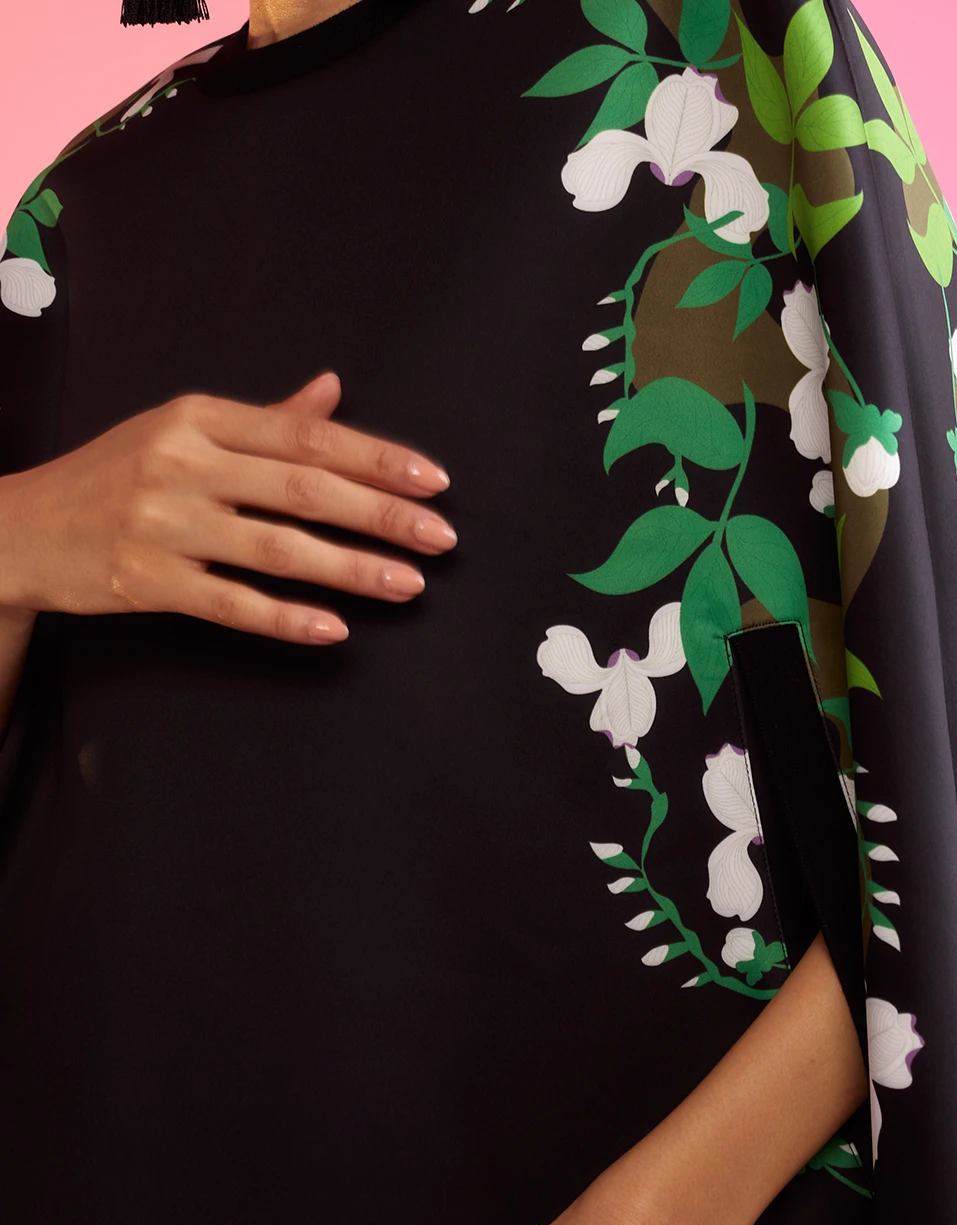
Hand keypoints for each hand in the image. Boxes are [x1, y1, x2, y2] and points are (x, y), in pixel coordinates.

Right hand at [0, 369, 453, 644]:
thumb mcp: (181, 430)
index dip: (375, 457)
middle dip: (382, 514)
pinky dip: (286, 619)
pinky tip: (333, 629)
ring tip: (408, 584)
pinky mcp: (146, 581)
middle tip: (440, 537)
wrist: (19, 528)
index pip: (305, 435)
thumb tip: (332, 389)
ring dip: (352, 569)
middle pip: (303, 489)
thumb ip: (263, 419)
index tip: (432, 480)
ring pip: (277, 548)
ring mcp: (163, 524)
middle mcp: (182, 463)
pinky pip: (231, 604)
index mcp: (198, 418)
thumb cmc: (112, 477)